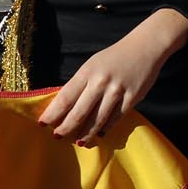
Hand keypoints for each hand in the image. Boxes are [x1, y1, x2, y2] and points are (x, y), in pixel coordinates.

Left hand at [37, 8, 187, 143]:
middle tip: (57, 136)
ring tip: (78, 141)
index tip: (42, 124)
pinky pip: (116, 118)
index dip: (52, 113)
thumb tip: (65, 108)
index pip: (65, 97)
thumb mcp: (93, 65)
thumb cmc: (114, 57)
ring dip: (85, 133)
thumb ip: (81, 84)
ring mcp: (117, 90)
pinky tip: (99, 134)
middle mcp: (100, 81)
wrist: (145, 47)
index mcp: (87, 71)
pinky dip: (106, 128)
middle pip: (79, 112)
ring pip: (97, 120)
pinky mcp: (132, 97)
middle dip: (65, 127)